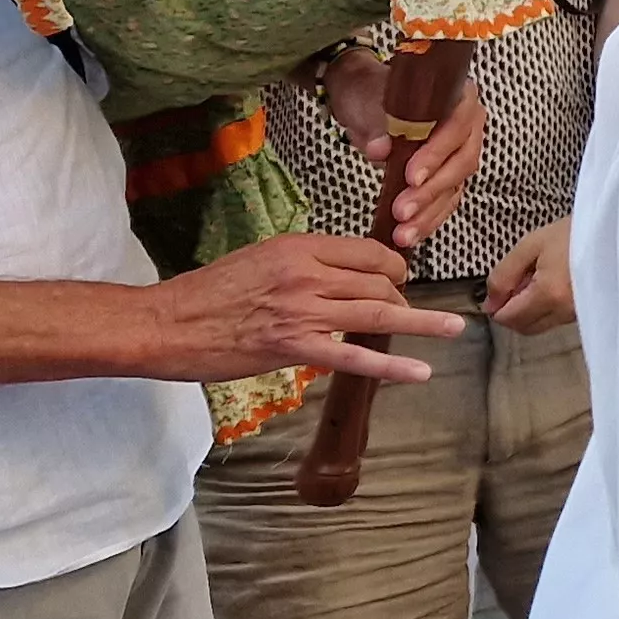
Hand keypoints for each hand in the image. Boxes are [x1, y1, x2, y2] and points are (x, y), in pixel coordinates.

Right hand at [142, 234, 464, 383]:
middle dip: (402, 297)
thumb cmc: (207, 293)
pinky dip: (393, 364)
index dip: (392, 267)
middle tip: (409, 310)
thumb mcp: (260, 259)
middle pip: (380, 282)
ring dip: (420, 321)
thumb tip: (337, 275)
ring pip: (378, 313)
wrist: (166, 324)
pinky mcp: (294, 348)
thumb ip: (302, 264)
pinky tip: (421, 370)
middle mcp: (308, 274)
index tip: (400, 278)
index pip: (369, 253)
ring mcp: (304, 312)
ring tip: (452, 328)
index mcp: (299, 247)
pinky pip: (355, 356)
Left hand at [319, 50, 487, 248]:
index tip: (412, 177)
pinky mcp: (448, 176)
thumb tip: (380, 150)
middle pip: (461, 163)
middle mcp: (468, 127)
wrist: (363, 98)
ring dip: (429, 213)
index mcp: (458, 98)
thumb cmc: (370, 92)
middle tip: (403, 210)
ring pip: (454, 187)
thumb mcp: (369, 102)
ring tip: (403, 233)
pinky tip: (410, 234)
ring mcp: (459, 153)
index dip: (438, 154)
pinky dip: (428, 219)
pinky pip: (446, 201)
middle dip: (431, 191)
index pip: (457, 128)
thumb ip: (377, 126)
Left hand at [485, 219, 576, 333]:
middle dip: (513, 310)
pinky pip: (555, 320)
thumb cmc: (572, 233)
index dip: (497, 304)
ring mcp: (576, 316)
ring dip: (530, 310)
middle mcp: (563, 312)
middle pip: (523, 328)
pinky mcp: (585, 314)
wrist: (613, 230)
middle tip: (520, 281)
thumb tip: (489, 304)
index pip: (508, 318)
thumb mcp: (531, 245)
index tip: (504, 283)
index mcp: (548, 294)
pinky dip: (546, 309)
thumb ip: (503, 275)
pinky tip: (553, 285)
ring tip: (539, 279)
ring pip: (539, 326)